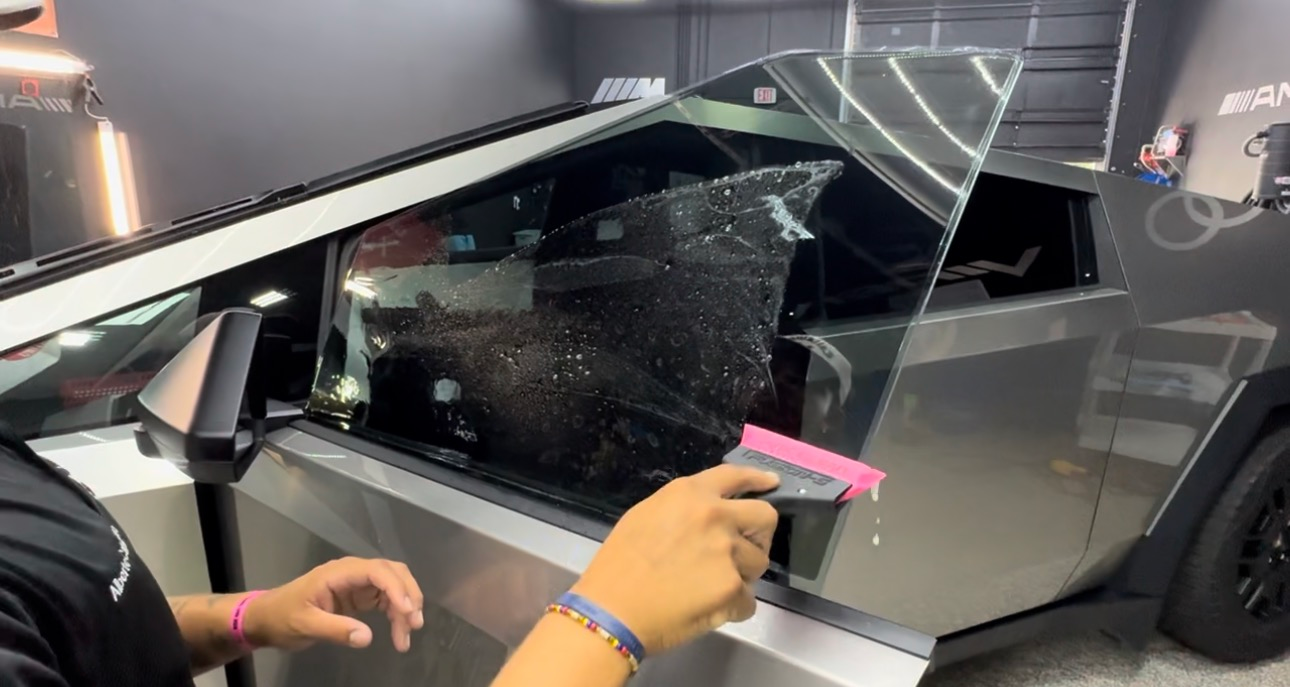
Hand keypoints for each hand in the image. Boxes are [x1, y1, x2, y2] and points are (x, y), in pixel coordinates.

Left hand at [246, 557, 424, 651]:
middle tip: (414, 624)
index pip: (376, 571)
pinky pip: (386, 599)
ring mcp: (358, 583)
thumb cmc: (283, 617)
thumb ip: (335, 630)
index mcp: (338, 573)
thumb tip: (367, 638)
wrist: (268, 618)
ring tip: (407, 635)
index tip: (406, 612)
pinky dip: (397, 613)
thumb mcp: (305, 625)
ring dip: (406, 606)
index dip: (395, 588)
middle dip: (408, 595)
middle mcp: (352, 572)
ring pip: (394, 586)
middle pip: (392, 573)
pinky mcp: (360, 596)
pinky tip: (399, 631)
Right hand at [570, 465, 779, 654]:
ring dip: (742, 575)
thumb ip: (684, 509)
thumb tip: (709, 513)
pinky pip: (748, 600)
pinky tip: (709, 609)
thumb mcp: (645, 516)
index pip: (736, 476)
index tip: (771, 482)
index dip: (758, 479)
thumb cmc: (618, 565)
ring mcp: (727, 552)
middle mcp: (715, 516)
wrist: (612, 610)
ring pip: (759, 563)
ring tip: (712, 586)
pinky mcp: (731, 588)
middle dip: (759, 535)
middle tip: (742, 551)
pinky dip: (733, 607)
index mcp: (691, 494)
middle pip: (765, 517)